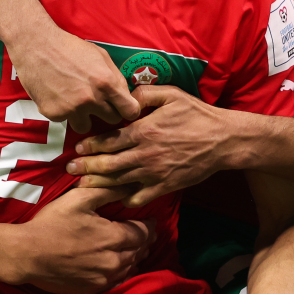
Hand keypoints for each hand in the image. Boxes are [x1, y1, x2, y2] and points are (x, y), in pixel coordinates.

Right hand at [11, 25, 139, 132]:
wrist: (36, 46)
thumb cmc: (69, 48)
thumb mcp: (100, 56)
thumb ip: (115, 77)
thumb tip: (126, 96)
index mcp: (106, 83)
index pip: (130, 111)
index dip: (128, 110)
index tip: (123, 108)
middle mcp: (91, 99)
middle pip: (112, 121)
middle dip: (106, 112)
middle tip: (96, 101)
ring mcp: (71, 109)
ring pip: (86, 127)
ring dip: (83, 117)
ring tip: (74, 100)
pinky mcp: (54, 114)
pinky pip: (65, 120)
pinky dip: (63, 111)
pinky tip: (57, 95)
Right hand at [15, 186, 152, 293]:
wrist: (27, 255)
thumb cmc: (52, 224)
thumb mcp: (79, 199)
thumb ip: (108, 191)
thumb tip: (131, 186)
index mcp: (114, 238)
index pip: (144, 233)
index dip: (149, 225)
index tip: (149, 220)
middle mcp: (114, 262)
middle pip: (139, 251)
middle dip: (143, 241)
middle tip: (141, 233)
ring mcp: (104, 279)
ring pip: (129, 268)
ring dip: (133, 257)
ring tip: (130, 248)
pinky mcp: (92, 290)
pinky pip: (115, 282)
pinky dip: (119, 272)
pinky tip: (113, 265)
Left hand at [67, 85, 235, 206]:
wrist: (223, 140)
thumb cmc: (197, 115)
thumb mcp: (171, 95)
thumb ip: (144, 95)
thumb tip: (125, 99)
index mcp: (144, 131)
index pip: (109, 141)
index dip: (90, 146)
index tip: (79, 149)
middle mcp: (145, 154)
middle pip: (107, 165)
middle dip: (86, 168)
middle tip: (70, 169)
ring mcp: (154, 173)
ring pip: (118, 182)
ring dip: (98, 185)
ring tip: (81, 186)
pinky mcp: (165, 186)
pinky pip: (139, 196)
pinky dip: (125, 199)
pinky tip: (115, 198)